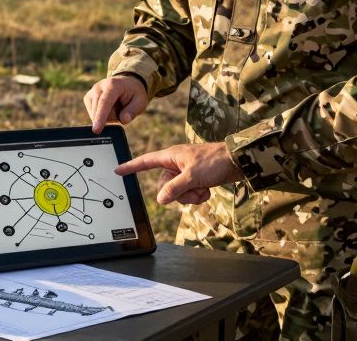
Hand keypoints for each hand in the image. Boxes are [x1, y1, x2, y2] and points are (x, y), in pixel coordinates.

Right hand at [84, 75, 148, 132]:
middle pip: (100, 112)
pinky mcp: (88, 98)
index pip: (104, 103)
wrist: (127, 84)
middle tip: (122, 108)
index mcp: (112, 85)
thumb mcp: (141, 101)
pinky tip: (109, 108)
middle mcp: (99, 87)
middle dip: (112, 117)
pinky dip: (102, 116)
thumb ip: (133, 111)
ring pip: (95, 115)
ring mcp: (92, 92)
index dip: (100, 117)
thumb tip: (124, 120)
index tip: (96, 130)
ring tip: (116, 107)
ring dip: (107, 117)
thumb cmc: (134, 93)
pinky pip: (93, 115)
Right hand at [115, 142, 241, 204]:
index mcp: (171, 156)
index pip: (146, 162)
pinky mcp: (197, 178)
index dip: (132, 167)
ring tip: (203, 189)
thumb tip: (160, 200)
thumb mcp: (192, 176)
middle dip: (179, 193)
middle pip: (165, 185)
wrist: (238, 161)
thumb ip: (174, 188)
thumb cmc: (215, 162)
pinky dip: (199, 194)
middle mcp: (177, 164)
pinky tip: (209, 189)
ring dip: (191, 195)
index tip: (118, 170)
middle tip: (193, 188)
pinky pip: (190, 193)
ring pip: (178, 192)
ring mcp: (187, 172)